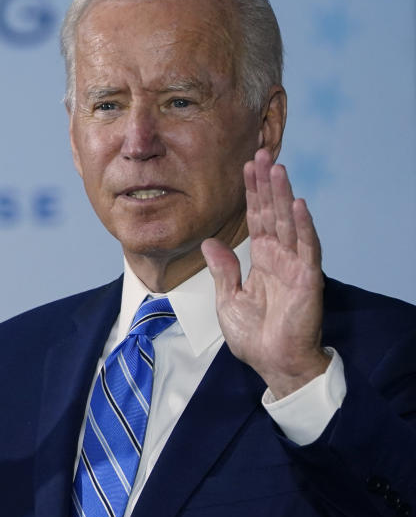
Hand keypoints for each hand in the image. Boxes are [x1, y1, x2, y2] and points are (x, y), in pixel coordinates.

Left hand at [201, 149, 328, 398]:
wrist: (274, 363)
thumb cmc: (255, 336)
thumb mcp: (228, 298)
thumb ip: (223, 269)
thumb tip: (209, 242)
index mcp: (262, 260)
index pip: (256, 218)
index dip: (252, 193)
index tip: (246, 166)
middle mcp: (280, 257)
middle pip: (272, 212)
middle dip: (266, 183)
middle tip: (260, 153)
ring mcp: (295, 266)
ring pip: (289, 222)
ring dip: (283, 194)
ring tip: (276, 168)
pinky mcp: (308, 279)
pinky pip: (306, 248)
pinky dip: (302, 226)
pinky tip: (297, 204)